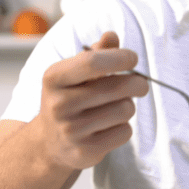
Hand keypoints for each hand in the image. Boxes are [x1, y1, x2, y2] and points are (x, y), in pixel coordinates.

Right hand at [35, 31, 148, 169]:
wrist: (49, 142)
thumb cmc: (68, 99)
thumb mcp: (74, 73)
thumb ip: (96, 53)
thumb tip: (111, 36)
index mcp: (54, 78)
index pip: (92, 62)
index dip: (120, 58)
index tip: (132, 58)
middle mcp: (59, 104)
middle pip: (117, 88)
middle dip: (137, 83)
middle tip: (139, 84)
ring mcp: (71, 130)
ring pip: (125, 110)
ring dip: (128, 106)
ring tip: (115, 107)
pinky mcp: (85, 151)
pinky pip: (124, 132)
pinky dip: (123, 127)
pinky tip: (109, 126)